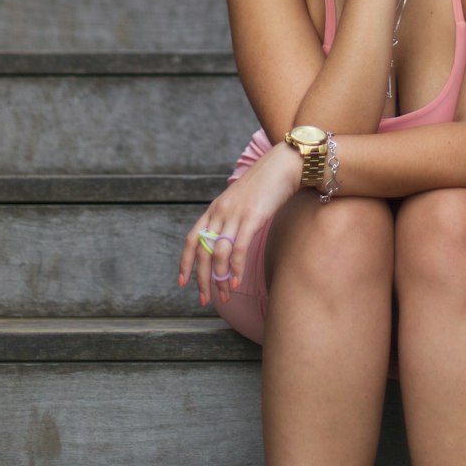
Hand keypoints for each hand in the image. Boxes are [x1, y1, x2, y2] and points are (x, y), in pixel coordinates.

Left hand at [178, 140, 300, 309]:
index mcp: (214, 209)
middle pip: (203, 252)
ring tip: (226, 296)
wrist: (283, 166)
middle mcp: (220, 212)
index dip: (185, 262)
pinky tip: (237, 282)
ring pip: (219, 255)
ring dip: (220, 280)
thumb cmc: (264, 186)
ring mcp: (235, 215)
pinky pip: (239, 249)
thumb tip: (226, 242)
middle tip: (205, 299)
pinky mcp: (252, 218)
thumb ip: (230, 219)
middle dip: (202, 279)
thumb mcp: (239, 202)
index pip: (192, 239)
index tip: (182, 282)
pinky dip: (236, 269)